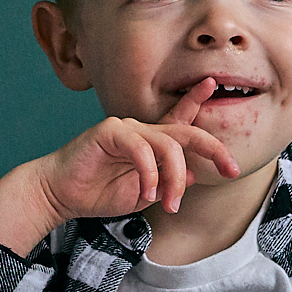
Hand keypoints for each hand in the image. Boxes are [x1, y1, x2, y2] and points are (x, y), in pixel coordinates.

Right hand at [0, 79, 238, 253]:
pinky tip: (148, 193)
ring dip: (176, 178)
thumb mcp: (142, 194)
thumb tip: (196, 176)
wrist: (60, 195)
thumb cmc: (97, 193)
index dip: (199, 104)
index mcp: (151, 143)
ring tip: (170, 203)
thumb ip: (167, 183)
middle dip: (213, 148)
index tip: (215, 88)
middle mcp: (142, 131)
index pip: (182, 120)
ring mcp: (126, 128)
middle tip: (231, 169)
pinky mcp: (109, 132)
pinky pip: (141, 149)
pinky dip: (150, 173)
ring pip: (168, 146)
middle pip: (186, 131)